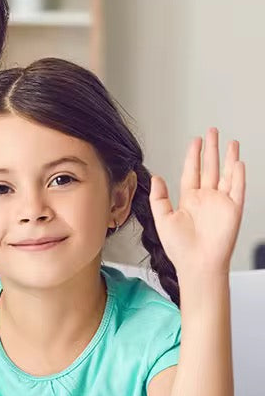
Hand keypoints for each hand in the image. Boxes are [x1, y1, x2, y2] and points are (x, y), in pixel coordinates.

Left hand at [149, 128, 244, 279]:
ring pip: (227, 174)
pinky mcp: (233, 209)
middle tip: (211, 132)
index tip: (195, 141)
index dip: (193, 156)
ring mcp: (221, 203)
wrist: (197, 263)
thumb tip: (156, 178)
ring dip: (228, 158)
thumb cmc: (180, 248)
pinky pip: (238, 188)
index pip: (191, 172)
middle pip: (210, 168)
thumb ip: (158, 198)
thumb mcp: (162, 220)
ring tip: (229, 142)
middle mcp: (206, 199)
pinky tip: (237, 161)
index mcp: (189, 201)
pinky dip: (239, 174)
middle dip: (211, 150)